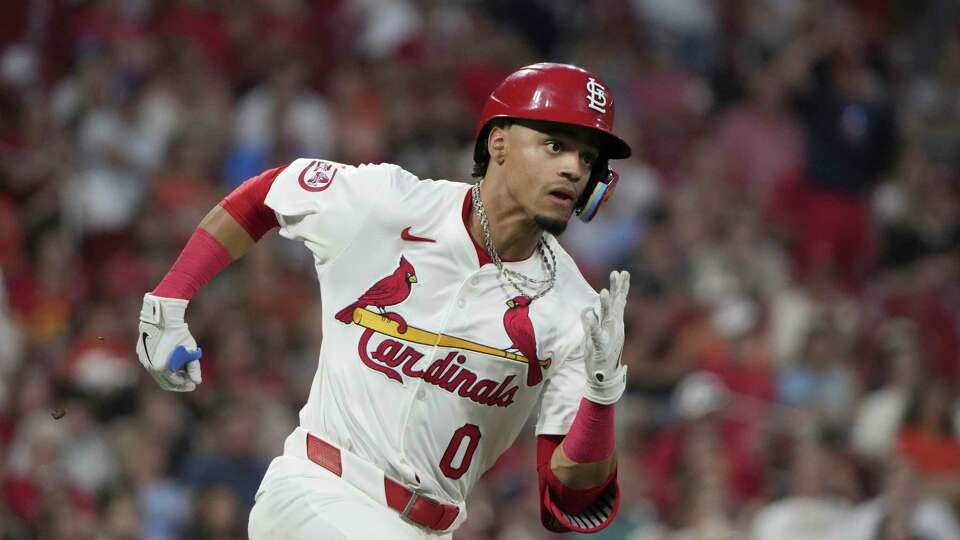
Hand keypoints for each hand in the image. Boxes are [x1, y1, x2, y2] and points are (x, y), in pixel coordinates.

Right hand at [136, 293, 202, 391]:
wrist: (162, 318)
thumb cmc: (179, 333)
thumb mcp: (190, 351)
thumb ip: (194, 368)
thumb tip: (197, 382)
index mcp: (162, 367)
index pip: (175, 382)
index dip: (185, 384)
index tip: (194, 384)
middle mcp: (150, 366)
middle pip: (164, 382)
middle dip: (178, 384)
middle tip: (189, 382)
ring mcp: (144, 360)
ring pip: (157, 375)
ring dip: (170, 376)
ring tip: (182, 372)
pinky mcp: (141, 353)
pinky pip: (152, 365)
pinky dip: (162, 368)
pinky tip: (172, 363)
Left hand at [580, 270, 629, 404]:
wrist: (604, 377)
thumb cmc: (600, 355)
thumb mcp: (596, 335)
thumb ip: (593, 321)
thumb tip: (588, 309)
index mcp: (614, 323)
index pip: (618, 301)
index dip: (620, 287)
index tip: (622, 273)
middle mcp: (614, 328)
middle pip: (616, 304)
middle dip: (617, 288)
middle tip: (618, 273)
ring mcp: (608, 337)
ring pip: (607, 317)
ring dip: (605, 305)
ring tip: (603, 292)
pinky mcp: (601, 347)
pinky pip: (596, 334)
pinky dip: (592, 324)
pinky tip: (590, 314)